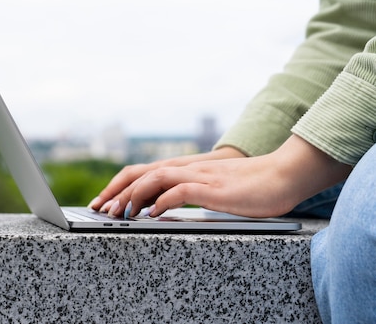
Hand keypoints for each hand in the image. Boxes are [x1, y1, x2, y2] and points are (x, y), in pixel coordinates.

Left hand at [96, 135, 351, 218]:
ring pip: (154, 179)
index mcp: (184, 169)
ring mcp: (199, 177)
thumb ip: (188, 192)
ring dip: (133, 197)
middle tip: (100, 210)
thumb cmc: (250, 185)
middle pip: (140, 173)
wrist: (283, 174)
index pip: (141, 172)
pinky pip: (180, 192)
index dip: (119, 186)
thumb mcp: (212, 187)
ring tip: (120, 215)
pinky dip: (162, 201)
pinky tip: (153, 213)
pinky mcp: (213, 189)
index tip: (103, 202)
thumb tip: (164, 205)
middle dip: (116, 192)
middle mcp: (187, 169)